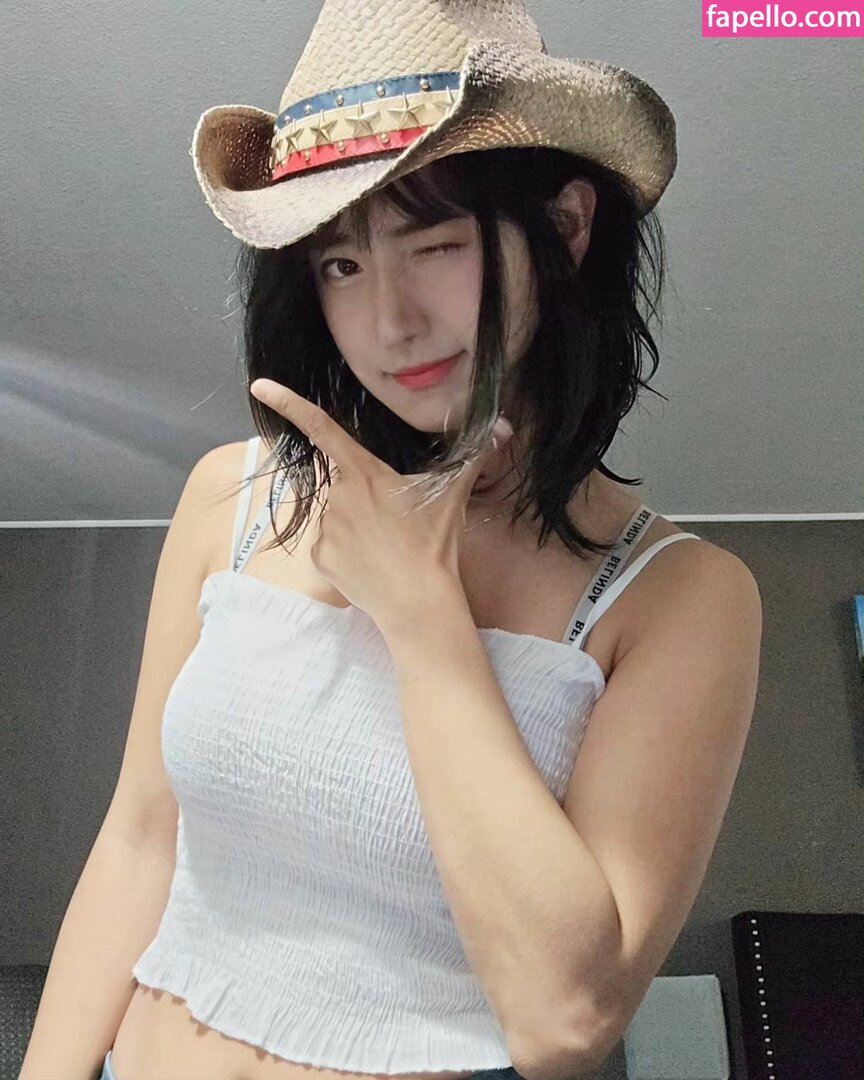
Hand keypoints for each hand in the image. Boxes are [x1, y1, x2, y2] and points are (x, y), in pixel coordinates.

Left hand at [248, 378, 513, 626]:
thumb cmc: (434, 544)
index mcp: (363, 472)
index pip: (321, 428)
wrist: (418, 602)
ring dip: (356, 524)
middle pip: (341, 482)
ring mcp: (325, 529)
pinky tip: (371, 563)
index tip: (260, 386)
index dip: (289, 404)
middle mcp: (336, 496)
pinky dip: (347, 550)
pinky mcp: (320, 558)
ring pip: (337, 515)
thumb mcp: (452, 495)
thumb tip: (504, 427)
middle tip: (394, 521)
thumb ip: (471, 455)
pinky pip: (330, 545)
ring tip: (386, 546)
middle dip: (362, 495)